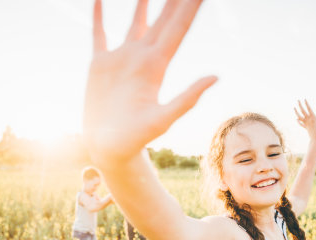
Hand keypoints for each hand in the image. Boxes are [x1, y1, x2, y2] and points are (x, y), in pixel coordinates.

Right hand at [84, 0, 216, 166]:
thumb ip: (188, 98)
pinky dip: (99, 15)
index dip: (189, 6)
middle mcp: (141, 57)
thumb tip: (217, 76)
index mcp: (156, 66)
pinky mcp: (100, 65)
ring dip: (142, 1)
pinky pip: (99, 33)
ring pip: (136, 21)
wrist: (109, 149)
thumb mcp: (162, 119)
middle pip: (162, 19)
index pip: (178, 28)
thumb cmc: (136, 140)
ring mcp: (121, 59)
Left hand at [294, 100, 315, 141]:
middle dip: (300, 105)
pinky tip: (296, 119)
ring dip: (297, 112)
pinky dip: (298, 121)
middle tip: (298, 100)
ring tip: (294, 108)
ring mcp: (306, 124)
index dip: (307, 104)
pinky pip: (301, 123)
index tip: (304, 99)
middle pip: (303, 111)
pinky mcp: (306, 128)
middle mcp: (308, 120)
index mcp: (313, 118)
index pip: (309, 109)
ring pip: (299, 117)